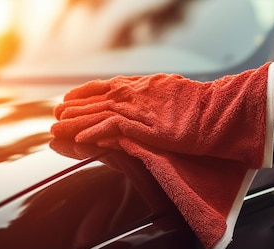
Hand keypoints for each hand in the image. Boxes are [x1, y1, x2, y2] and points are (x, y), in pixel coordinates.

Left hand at [51, 62, 271, 168]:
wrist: (218, 111)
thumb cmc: (201, 105)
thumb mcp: (174, 92)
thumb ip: (155, 94)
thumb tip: (146, 98)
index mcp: (144, 84)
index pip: (107, 85)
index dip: (85, 92)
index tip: (69, 97)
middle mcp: (136, 92)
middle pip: (97, 98)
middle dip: (74, 107)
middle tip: (55, 115)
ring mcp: (139, 108)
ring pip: (98, 112)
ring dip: (75, 121)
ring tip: (57, 128)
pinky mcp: (143, 126)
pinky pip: (110, 128)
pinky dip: (93, 133)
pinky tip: (79, 140)